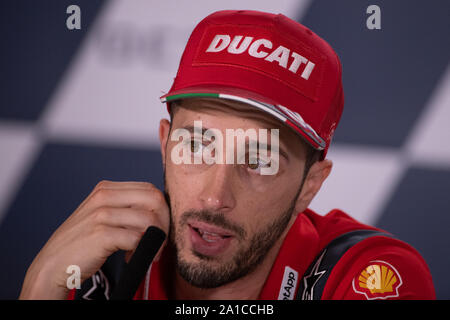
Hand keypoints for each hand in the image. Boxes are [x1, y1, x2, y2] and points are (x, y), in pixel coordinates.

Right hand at [19, 181, 169, 298]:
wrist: (53, 265)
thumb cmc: (82, 243)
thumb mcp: (102, 216)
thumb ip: (125, 208)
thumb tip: (160, 212)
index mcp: (106, 189)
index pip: (150, 189)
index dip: (162, 210)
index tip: (159, 229)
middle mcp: (104, 196)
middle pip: (155, 200)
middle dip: (164, 222)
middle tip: (160, 242)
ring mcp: (101, 214)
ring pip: (150, 220)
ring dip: (156, 241)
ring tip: (146, 253)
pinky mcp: (101, 234)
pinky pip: (138, 239)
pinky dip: (143, 251)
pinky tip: (132, 258)